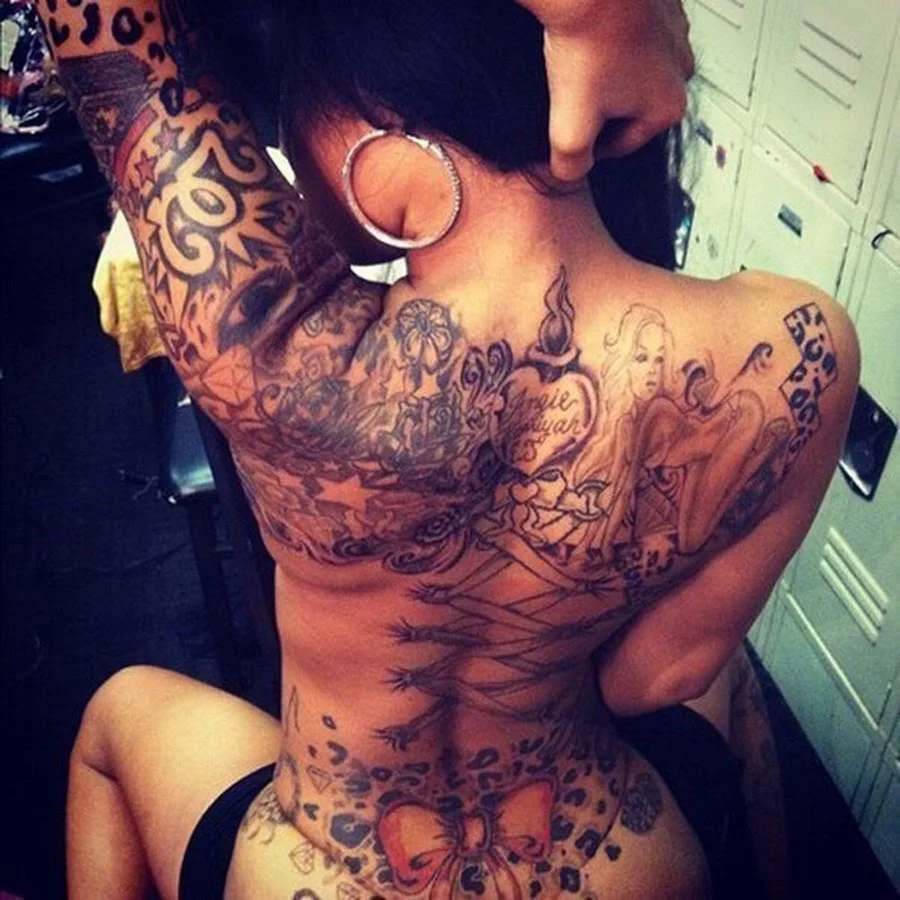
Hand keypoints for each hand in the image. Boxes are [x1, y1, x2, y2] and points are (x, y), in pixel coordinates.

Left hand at [523, 0, 694, 179]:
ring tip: (579, 67)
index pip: (625, 144)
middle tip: (570, 99)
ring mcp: (675, 32)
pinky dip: (614, 39)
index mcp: (669, 106)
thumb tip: (570, 175)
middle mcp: (681, 69)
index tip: (571, 139)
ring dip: (608, 74)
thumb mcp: (569, 129)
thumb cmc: (587, 47)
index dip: (592, 147)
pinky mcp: (662, 3)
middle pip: (632, 107)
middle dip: (602, 109)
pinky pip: (634, 34)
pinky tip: (591, 38)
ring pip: (634, 70)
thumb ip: (571, 165)